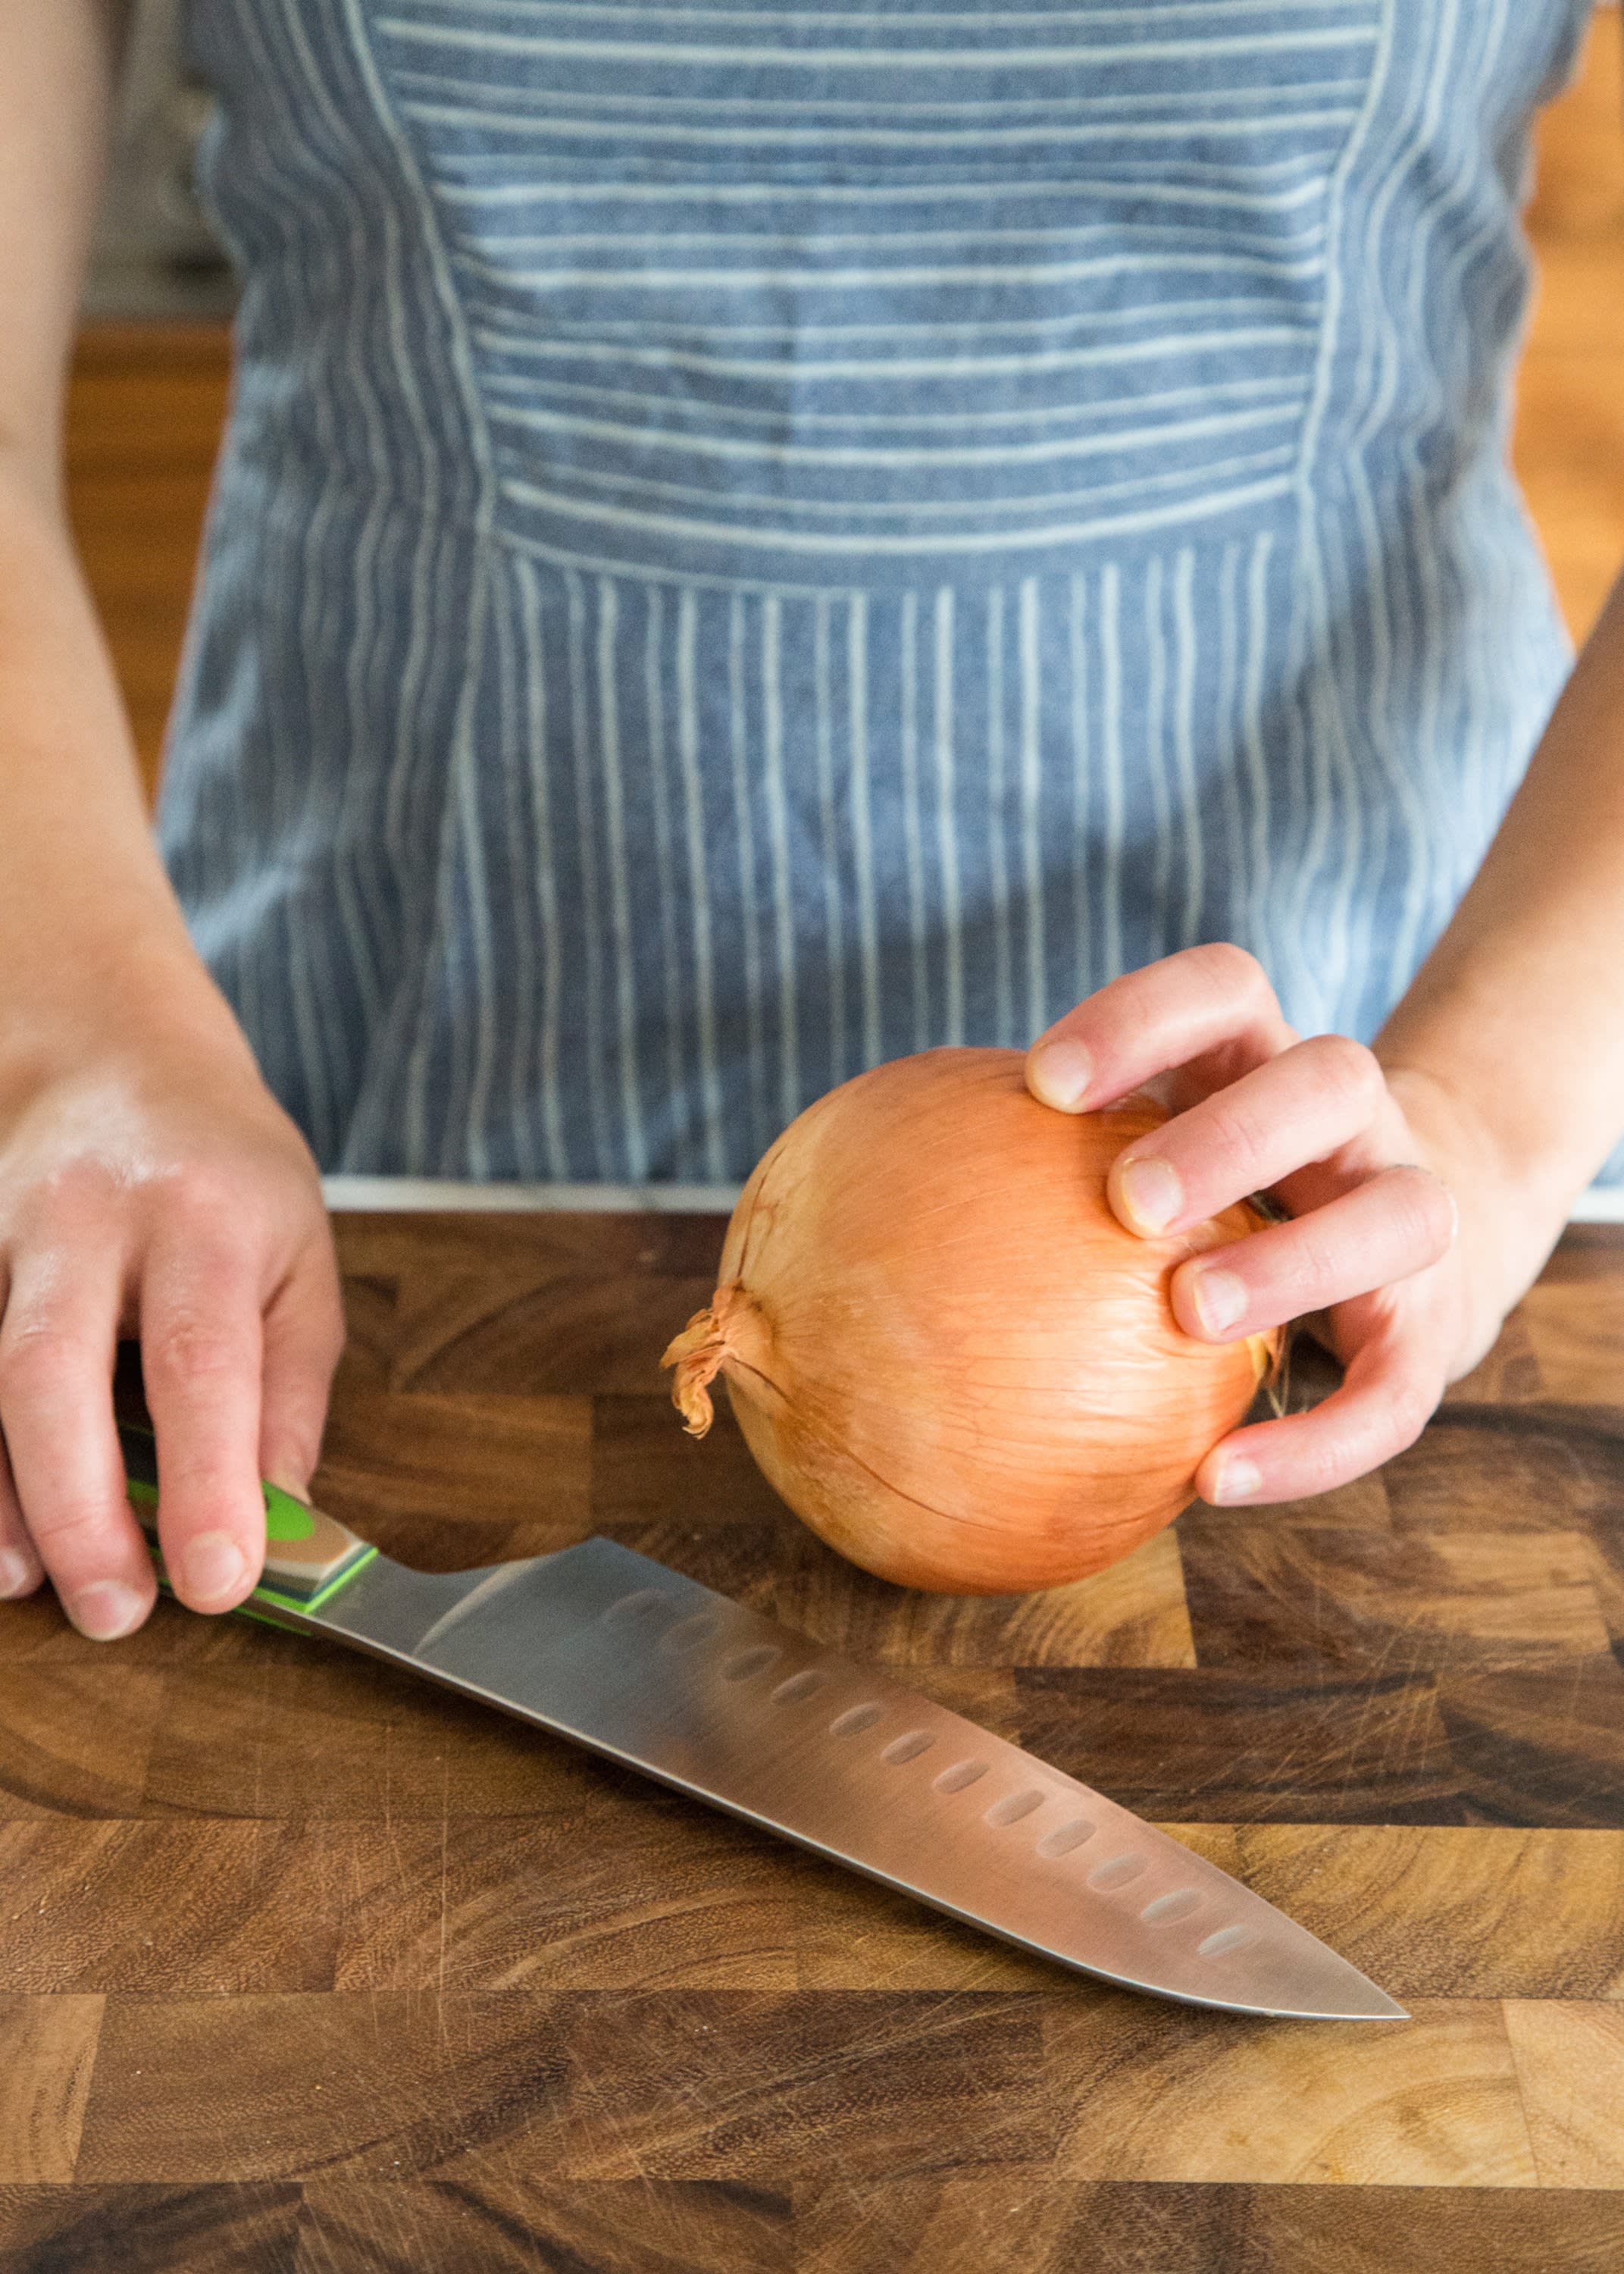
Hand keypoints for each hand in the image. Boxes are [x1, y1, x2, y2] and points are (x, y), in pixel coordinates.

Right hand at [0, 1013, 343, 1636]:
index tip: (219, 1579)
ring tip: (37, 1587)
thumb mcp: (300, 1256)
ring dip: (0, 1497)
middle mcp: (84, 1217)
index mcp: (202, 1215)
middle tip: (117, 1611)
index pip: (200, 1360)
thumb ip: (293, 1388)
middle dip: (79, 1505)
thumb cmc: (224, 1174)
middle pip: (50, 1369)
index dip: (208, 1479)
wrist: (106, 1053)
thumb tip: (283, 1516)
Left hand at [1025, 945, 1562, 1504]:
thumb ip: (1028, 1173)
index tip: (1042, 1083)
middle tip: (1127, 1200)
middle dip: (1230, 1133)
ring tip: (1188, 1314)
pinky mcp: (1436, 1332)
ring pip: (1399, 1213)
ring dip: (1292, 1260)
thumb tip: (825, 1241)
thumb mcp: (1145, 1152)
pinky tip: (1215, 1481)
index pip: (1222, 990)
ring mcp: (1413, 1213)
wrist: (1408, 1246)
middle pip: (1327, 1078)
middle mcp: (1354, 1121)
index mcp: (1264, 1059)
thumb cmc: (1219, 1200)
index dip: (1141, 1018)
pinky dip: (1315, 1440)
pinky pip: (1394, 1389)